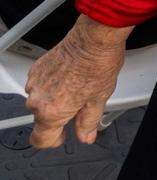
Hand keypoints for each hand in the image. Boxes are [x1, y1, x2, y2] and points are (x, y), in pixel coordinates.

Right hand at [25, 17, 128, 147]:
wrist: (93, 39)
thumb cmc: (97, 65)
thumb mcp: (99, 100)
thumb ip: (88, 123)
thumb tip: (86, 136)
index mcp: (51, 112)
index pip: (41, 140)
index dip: (54, 140)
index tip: (64, 135)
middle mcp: (37, 99)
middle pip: (43, 118)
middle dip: (60, 114)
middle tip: (80, 102)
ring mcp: (35, 83)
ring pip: (41, 100)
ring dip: (55, 98)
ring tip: (77, 85)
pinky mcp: (36, 69)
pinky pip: (41, 84)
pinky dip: (52, 84)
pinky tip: (69, 75)